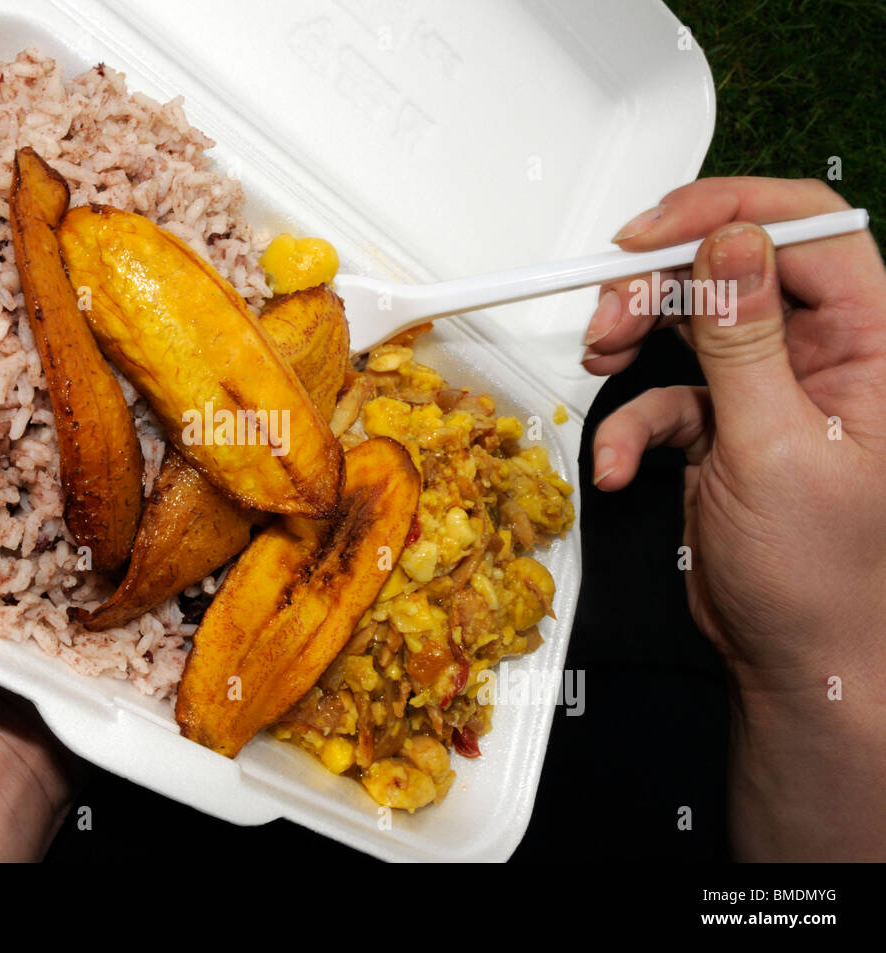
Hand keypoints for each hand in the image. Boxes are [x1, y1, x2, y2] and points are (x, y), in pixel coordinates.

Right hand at [581, 177, 885, 858]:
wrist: (795, 662)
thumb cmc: (823, 579)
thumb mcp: (775, 448)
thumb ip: (747, 339)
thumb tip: (733, 243)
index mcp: (876, 346)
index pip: (811, 233)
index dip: (729, 213)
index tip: (653, 234)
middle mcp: (828, 356)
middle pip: (736, 268)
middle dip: (661, 285)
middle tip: (611, 315)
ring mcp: (773, 388)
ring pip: (692, 321)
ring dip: (635, 342)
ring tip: (602, 364)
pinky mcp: (727, 423)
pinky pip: (667, 394)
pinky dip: (632, 424)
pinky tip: (619, 462)